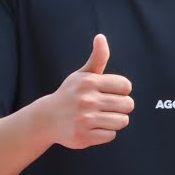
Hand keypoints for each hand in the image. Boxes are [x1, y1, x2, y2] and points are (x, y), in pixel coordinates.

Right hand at [43, 34, 133, 148]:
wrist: (46, 119)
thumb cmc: (70, 94)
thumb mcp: (82, 74)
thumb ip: (98, 57)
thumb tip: (101, 37)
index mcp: (89, 82)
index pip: (126, 86)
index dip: (121, 90)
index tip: (110, 92)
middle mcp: (86, 100)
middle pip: (128, 105)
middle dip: (121, 106)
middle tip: (107, 106)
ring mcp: (84, 120)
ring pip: (122, 121)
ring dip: (115, 120)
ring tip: (101, 117)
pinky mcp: (83, 137)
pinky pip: (111, 135)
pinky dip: (105, 133)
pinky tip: (92, 128)